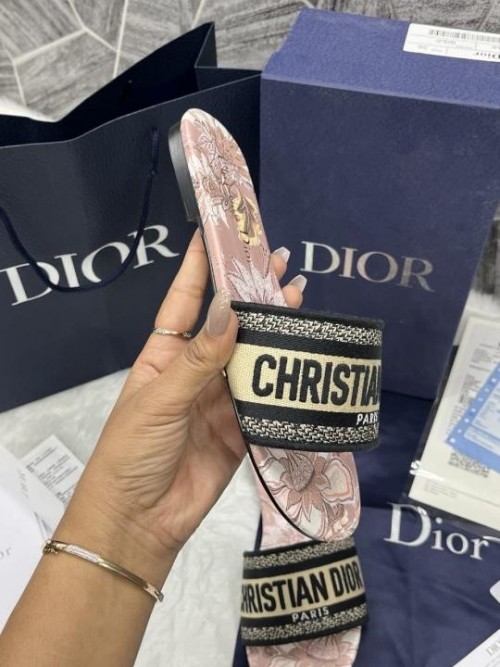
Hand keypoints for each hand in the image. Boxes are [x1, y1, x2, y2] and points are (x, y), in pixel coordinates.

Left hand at [64, 231, 302, 570]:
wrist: (141, 520)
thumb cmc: (133, 451)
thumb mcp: (159, 398)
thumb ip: (199, 357)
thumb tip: (230, 309)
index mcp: (164, 357)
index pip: (183, 303)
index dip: (198, 269)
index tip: (213, 234)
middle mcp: (194, 372)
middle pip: (227, 325)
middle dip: (250, 294)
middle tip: (277, 263)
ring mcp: (219, 400)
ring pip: (252, 357)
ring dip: (273, 330)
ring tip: (298, 296)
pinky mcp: (242, 428)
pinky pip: (265, 399)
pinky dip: (284, 380)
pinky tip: (302, 353)